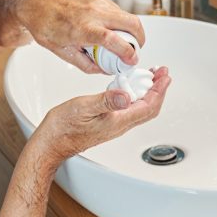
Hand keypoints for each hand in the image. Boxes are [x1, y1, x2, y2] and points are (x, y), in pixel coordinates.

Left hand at [14, 0, 144, 73]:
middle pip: (131, 23)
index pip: (114, 40)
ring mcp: (98, 1)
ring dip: (130, 30)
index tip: (132, 60)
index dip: (128, 52)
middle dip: (140, 39)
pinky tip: (110, 29)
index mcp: (83, 29)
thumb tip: (104, 70)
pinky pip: (117, 10)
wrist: (35, 4)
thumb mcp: (63, 53)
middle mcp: (94, 12)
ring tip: (122, 41)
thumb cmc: (44, 26)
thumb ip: (86, 64)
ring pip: (126, 16)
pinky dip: (120, 21)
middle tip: (135, 51)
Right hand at [28, 66, 170, 167]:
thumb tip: (127, 96)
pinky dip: (135, 96)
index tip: (164, 76)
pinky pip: (129, 110)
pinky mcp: (107, 123)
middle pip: (148, 108)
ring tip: (150, 78)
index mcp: (118, 121)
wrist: (52, 143)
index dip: (160, 90)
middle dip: (158, 90)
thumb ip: (107, 101)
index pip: (148, 106)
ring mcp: (114, 125)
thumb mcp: (85, 107)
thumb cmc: (64, 128)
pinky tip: (128, 88)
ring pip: (140, 109)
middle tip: (162, 74)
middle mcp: (119, 125)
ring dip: (148, 93)